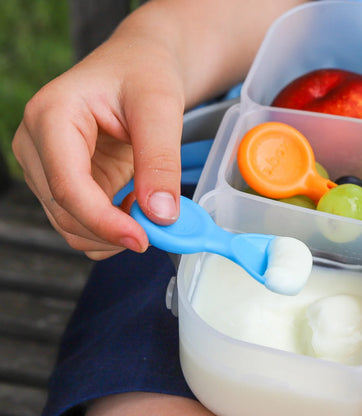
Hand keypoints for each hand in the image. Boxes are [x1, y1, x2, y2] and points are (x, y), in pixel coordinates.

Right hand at [13, 5, 184, 259]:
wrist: (138, 67)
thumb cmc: (144, 74)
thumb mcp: (160, 108)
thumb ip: (160, 161)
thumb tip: (160, 215)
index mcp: (51, 116)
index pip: (68, 185)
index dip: (103, 221)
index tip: (142, 239)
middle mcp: (37, 144)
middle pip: (65, 212)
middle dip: (112, 231)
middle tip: (160, 228)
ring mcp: (47, 166)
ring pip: (70, 224)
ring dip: (112, 233)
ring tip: (149, 209)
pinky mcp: (64, 180)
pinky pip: (81, 221)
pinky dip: (110, 227)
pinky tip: (135, 206)